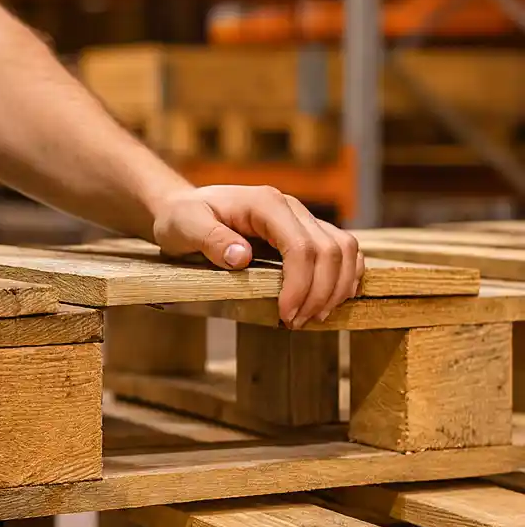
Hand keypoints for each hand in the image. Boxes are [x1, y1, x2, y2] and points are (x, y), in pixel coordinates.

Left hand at [152, 185, 363, 327]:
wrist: (183, 209)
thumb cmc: (182, 218)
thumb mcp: (185, 226)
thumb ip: (211, 239)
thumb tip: (241, 258)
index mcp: (265, 204)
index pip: (301, 246)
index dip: (300, 284)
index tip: (286, 315)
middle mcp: (291, 207)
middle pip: (329, 251)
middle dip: (319, 293)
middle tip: (296, 323)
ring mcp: (302, 218)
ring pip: (344, 249)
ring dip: (336, 287)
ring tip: (312, 317)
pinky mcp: (305, 232)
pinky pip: (342, 251)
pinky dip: (343, 277)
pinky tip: (327, 301)